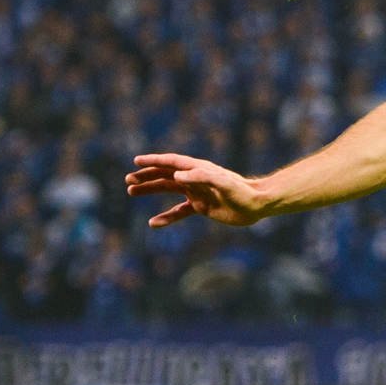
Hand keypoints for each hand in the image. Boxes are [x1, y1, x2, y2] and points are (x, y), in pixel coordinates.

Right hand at [125, 153, 266, 227]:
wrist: (257, 205)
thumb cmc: (242, 192)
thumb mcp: (222, 183)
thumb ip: (200, 177)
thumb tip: (176, 175)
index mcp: (199, 169)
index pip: (172, 162)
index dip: (154, 161)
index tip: (136, 161)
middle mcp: (195, 178)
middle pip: (166, 175)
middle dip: (147, 176)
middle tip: (128, 180)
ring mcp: (197, 192)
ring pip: (168, 189)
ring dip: (151, 189)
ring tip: (131, 191)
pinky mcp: (201, 206)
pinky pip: (179, 211)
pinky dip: (166, 216)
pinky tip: (153, 223)